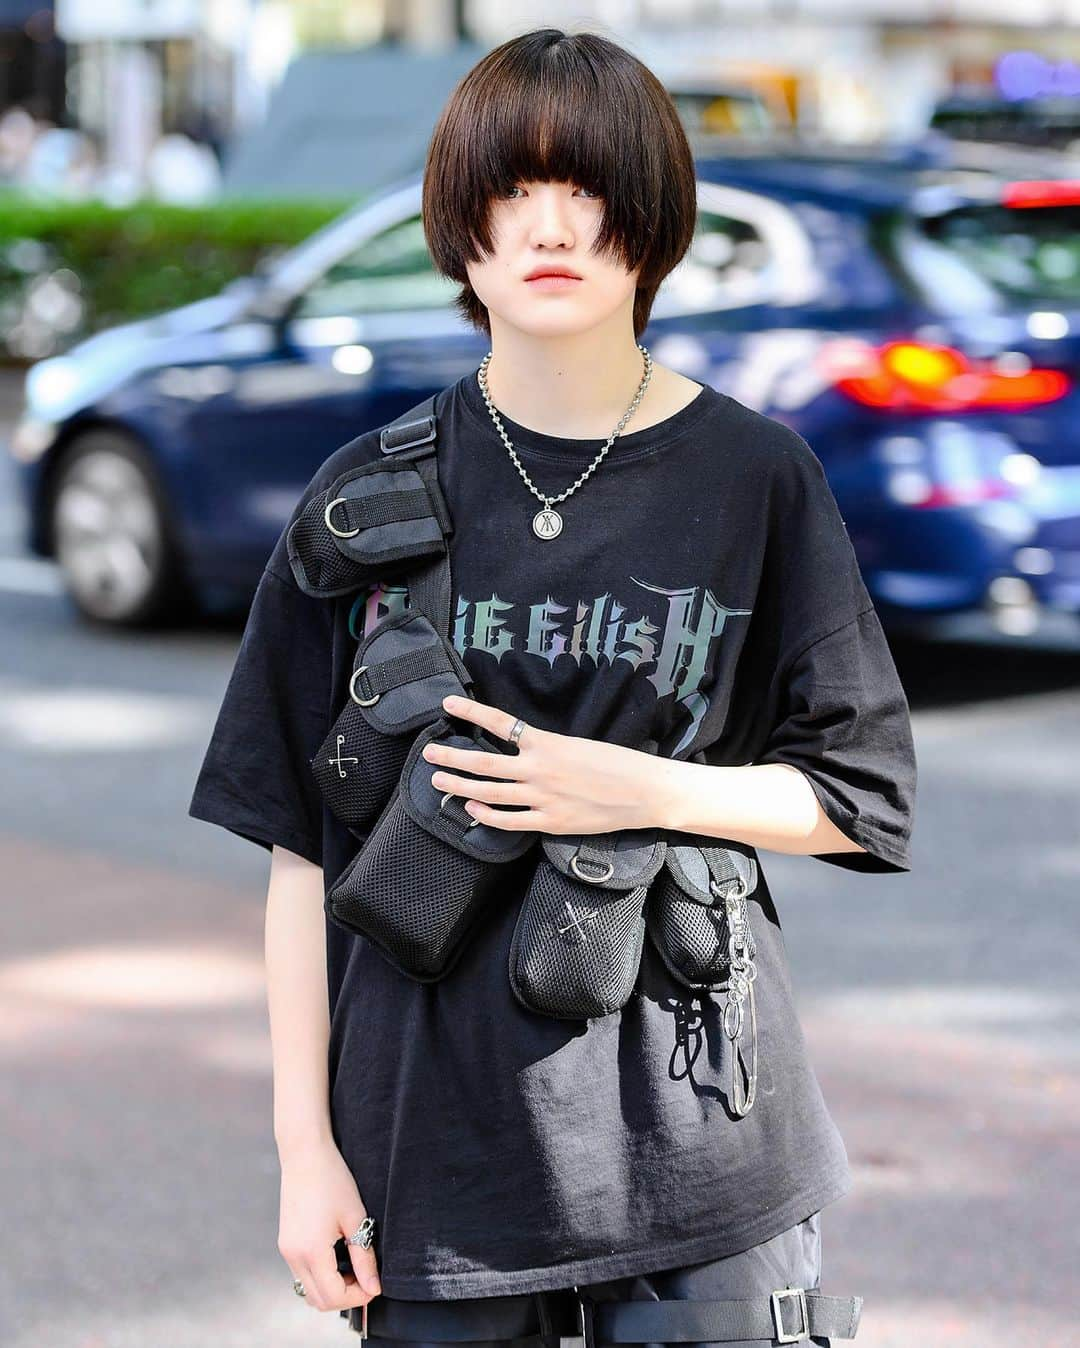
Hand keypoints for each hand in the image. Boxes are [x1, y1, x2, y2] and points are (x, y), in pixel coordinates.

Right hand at [277, 1136, 380, 1313]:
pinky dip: (320, 1276)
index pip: (334, 1296)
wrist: (305, 1154)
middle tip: (365, 1278)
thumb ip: (364, 1257)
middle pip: (318, 1300)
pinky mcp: (285, 1243)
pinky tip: (337, 1257)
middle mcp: (293, 1256)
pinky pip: (301, 1273)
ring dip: (331, 1288)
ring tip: (352, 1267)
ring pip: (308, 1290)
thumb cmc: (333, 1180)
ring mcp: (286, 1250)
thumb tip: (374, 1288)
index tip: (375, 1285)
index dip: (358, 1297)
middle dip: (345, 1297)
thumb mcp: (355, 1218)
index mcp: (312, 1251)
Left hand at [423, 694, 676, 834]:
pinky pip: (509, 821)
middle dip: (452, 756)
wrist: (643, 791)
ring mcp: (541, 798)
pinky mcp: (550, 822)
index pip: (500, 722)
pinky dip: (487, 815)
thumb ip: (545, 750)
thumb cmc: (616, 764)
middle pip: (483, 762)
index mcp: (546, 743)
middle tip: (428, 753)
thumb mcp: (577, 746)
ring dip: (460, 786)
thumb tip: (521, 752)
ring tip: (439, 780)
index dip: (471, 711)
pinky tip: (472, 810)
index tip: (447, 704)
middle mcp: (538, 769)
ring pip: (489, 792)